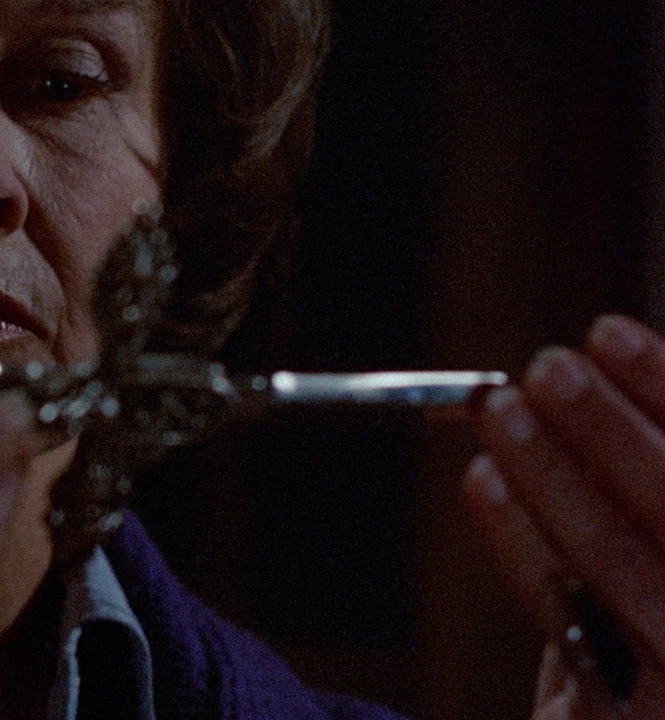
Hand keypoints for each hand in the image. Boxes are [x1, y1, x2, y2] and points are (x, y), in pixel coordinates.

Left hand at [465, 315, 664, 717]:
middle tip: (548, 368)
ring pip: (626, 564)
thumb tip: (591, 371)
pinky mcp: (640, 714)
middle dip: (613, 432)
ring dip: (556, 477)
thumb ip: (634, 471)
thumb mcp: (650, 553)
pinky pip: (570, 619)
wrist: (634, 713)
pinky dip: (523, 545)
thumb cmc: (646, 631)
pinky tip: (485, 482)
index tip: (608, 332)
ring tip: (502, 411)